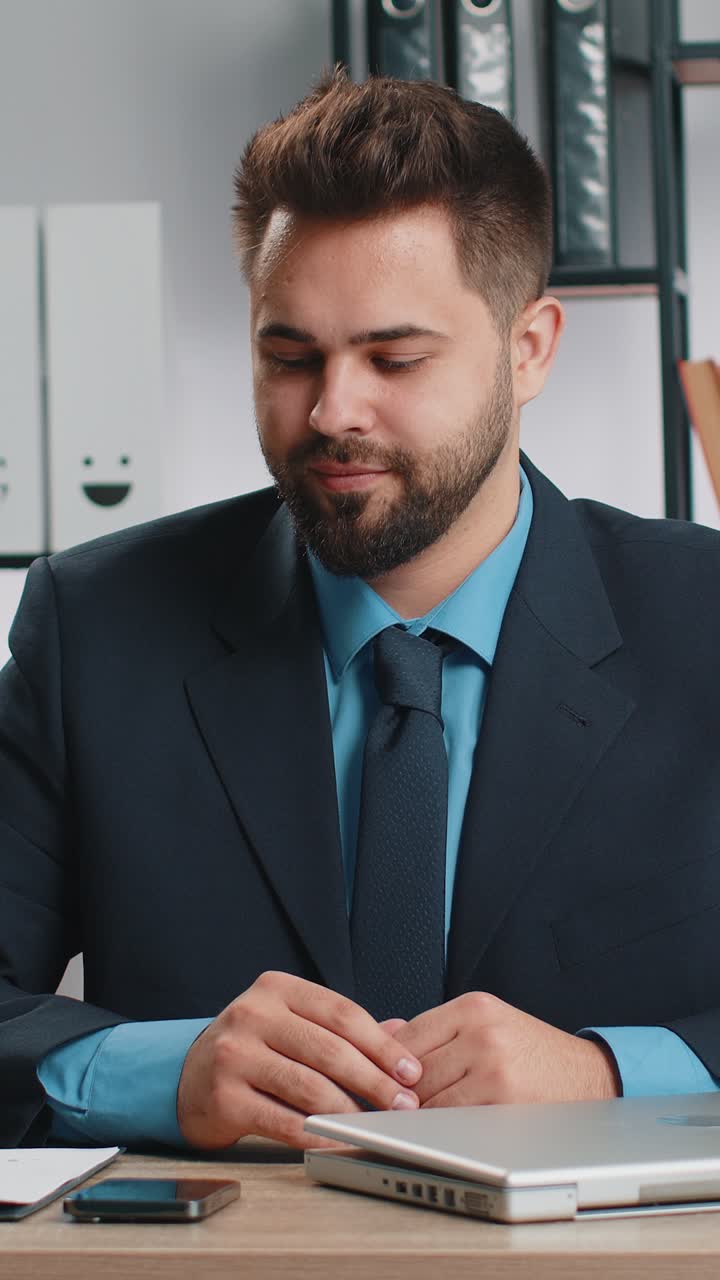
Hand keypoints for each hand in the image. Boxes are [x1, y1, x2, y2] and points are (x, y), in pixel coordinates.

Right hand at [176, 971, 421, 1148]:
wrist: (187, 1077)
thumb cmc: (253, 1048)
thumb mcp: (292, 1024)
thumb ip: (340, 1028)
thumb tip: (400, 1033)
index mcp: (276, 988)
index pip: (342, 1013)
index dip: (382, 1045)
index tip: (410, 1071)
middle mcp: (252, 1014)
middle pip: (330, 1049)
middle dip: (375, 1081)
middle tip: (404, 1104)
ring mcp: (234, 1055)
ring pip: (309, 1086)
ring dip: (351, 1111)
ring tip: (376, 1124)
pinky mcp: (224, 1097)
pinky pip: (283, 1121)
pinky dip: (318, 1135)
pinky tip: (340, 1141)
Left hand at [384, 993, 619, 1107]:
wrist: (588, 1074)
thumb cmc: (531, 1051)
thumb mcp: (485, 1023)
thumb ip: (434, 1029)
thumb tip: (381, 1030)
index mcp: (473, 1007)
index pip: (407, 1035)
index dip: (387, 1064)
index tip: (378, 1081)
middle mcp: (482, 1032)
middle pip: (413, 1070)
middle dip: (399, 1094)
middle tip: (389, 1109)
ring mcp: (493, 1066)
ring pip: (428, 1098)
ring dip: (417, 1115)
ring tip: (413, 1121)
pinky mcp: (503, 1101)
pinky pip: (452, 1120)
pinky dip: (440, 1128)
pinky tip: (442, 1129)